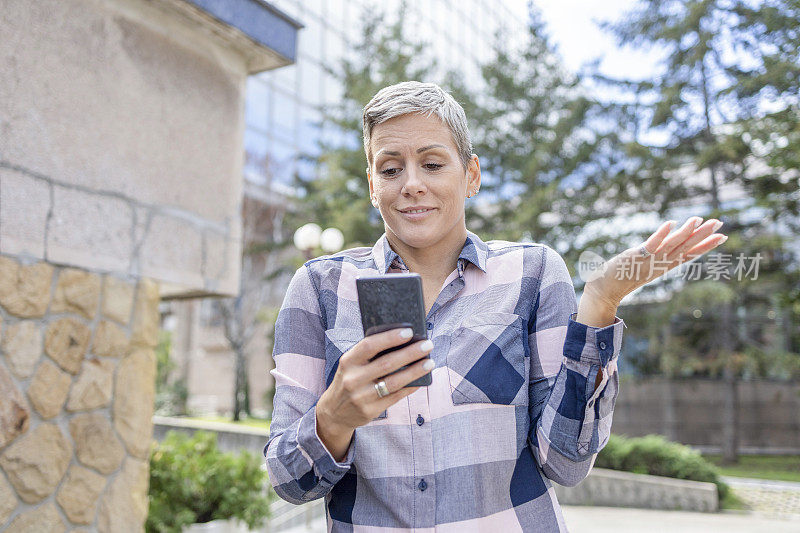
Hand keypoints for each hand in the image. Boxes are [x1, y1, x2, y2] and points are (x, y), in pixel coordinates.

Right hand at [317, 328, 433, 433]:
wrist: (334, 412)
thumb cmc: (349, 380)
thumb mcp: (350, 364)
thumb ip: (368, 354)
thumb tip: (402, 341)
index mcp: (348, 361)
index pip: (370, 345)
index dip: (390, 338)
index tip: (409, 332)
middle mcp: (353, 379)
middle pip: (387, 363)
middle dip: (410, 353)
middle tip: (428, 345)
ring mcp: (361, 396)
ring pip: (394, 382)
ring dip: (415, 371)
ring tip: (429, 362)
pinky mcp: (370, 411)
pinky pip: (395, 396)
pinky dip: (410, 387)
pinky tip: (421, 380)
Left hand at [586, 216, 727, 306]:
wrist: (604, 292)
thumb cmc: (622, 278)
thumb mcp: (645, 266)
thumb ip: (655, 257)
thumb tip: (665, 248)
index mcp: (664, 266)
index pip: (689, 254)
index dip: (705, 245)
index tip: (722, 236)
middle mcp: (660, 263)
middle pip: (686, 248)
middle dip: (703, 235)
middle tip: (719, 222)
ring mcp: (649, 260)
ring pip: (672, 245)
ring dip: (686, 232)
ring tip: (699, 219)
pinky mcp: (636, 257)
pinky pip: (651, 244)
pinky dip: (661, 234)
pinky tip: (671, 223)